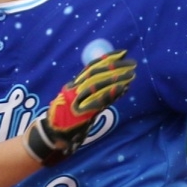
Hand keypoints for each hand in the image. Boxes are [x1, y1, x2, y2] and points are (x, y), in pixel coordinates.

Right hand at [25, 49, 136, 165]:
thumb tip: (113, 80)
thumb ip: (90, 90)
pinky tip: (124, 89)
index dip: (108, 58)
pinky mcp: (82, 114)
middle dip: (115, 67)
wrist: (54, 134)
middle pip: (96, 75)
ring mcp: (77, 102)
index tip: (123, 52)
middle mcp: (74, 91)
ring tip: (131, 75)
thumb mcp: (77, 100)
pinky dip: (111, 94)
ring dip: (116, 79)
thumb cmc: (67, 118)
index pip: (92, 67)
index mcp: (74, 86)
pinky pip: (99, 102)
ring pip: (97, 86)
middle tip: (132, 63)